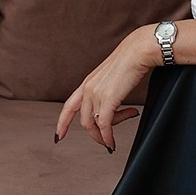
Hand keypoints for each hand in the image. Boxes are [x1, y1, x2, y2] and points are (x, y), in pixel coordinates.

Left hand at [55, 28, 154, 153]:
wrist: (138, 51)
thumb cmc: (130, 61)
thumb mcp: (111, 77)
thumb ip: (107, 90)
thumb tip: (113, 105)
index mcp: (88, 83)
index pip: (69, 106)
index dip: (62, 123)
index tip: (57, 136)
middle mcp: (88, 89)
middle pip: (85, 122)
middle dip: (95, 136)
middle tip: (107, 141)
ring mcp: (96, 94)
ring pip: (96, 125)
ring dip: (106, 135)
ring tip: (118, 136)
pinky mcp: (108, 99)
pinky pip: (105, 126)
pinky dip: (108, 138)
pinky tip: (113, 143)